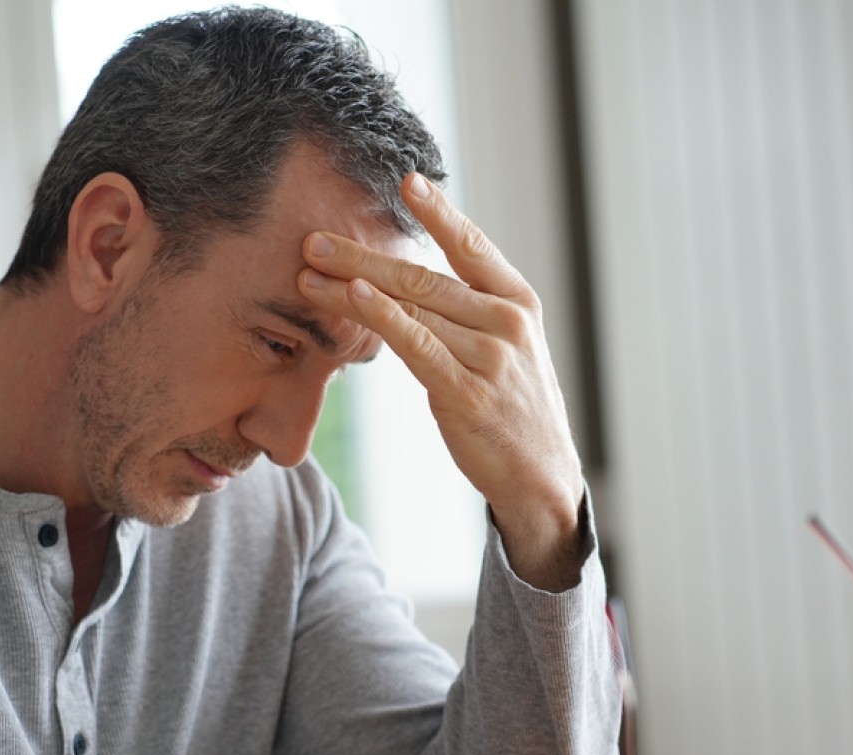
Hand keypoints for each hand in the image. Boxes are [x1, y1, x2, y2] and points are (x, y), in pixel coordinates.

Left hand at [298, 174, 585, 591]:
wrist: (542, 475)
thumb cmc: (513, 409)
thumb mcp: (507, 350)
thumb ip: (468, 313)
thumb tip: (407, 282)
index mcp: (517, 302)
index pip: (471, 246)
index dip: (438, 212)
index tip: (406, 181)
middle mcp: (506, 322)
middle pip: (423, 276)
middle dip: (363, 255)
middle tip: (315, 238)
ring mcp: (489, 357)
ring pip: (411, 307)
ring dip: (353, 286)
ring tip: (309, 272)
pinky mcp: (466, 392)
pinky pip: (416, 345)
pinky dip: (383, 317)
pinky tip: (355, 297)